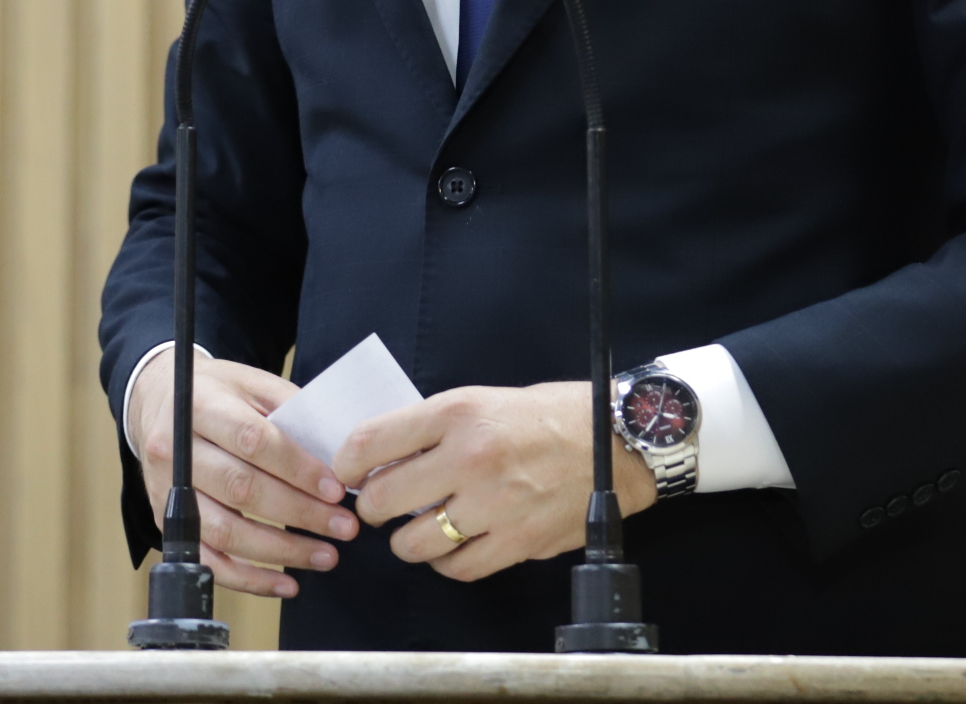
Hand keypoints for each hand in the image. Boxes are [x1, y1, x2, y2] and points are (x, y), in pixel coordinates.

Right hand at [126, 348, 355, 597]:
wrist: (158, 402)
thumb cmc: (217, 394)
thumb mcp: (252, 383)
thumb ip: (290, 411)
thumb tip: (336, 454)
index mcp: (201, 406)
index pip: (253, 441)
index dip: (297, 468)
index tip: (336, 490)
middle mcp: (177, 450)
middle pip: (241, 489)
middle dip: (299, 513)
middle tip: (343, 527)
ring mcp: (168, 491)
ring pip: (225, 531)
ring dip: (281, 551)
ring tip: (326, 556)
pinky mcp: (167, 524)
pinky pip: (208, 561)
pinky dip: (249, 579)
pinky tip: (286, 583)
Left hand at [333, 381, 657, 581]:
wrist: (620, 441)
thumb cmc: (554, 415)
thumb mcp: (487, 399)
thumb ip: (437, 427)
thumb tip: (385, 456)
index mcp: (458, 412)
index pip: (369, 443)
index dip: (345, 465)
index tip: (347, 475)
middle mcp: (470, 458)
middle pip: (381, 499)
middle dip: (372, 507)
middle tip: (381, 505)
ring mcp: (493, 504)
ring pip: (413, 543)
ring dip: (408, 540)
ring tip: (419, 528)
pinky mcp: (516, 541)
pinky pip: (457, 567)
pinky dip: (446, 562)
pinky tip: (453, 546)